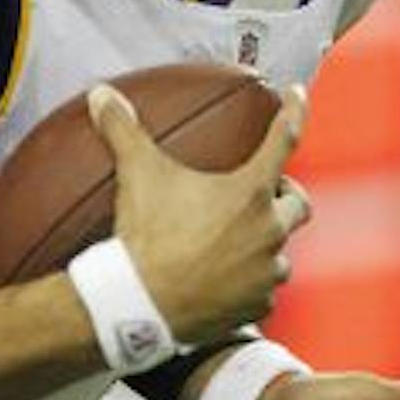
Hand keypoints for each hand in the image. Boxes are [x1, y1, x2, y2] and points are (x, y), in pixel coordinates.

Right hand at [90, 82, 310, 343]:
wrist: (141, 302)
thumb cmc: (147, 235)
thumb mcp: (135, 174)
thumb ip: (123, 130)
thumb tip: (102, 95)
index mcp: (249, 193)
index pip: (283, 139)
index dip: (294, 111)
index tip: (298, 94)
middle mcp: (268, 230)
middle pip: (297, 205)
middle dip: (284, 197)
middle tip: (262, 196)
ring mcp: (265, 271)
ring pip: (279, 253)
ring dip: (263, 246)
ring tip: (233, 246)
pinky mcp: (255, 305)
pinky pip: (261, 292)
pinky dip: (246, 286)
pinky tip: (221, 283)